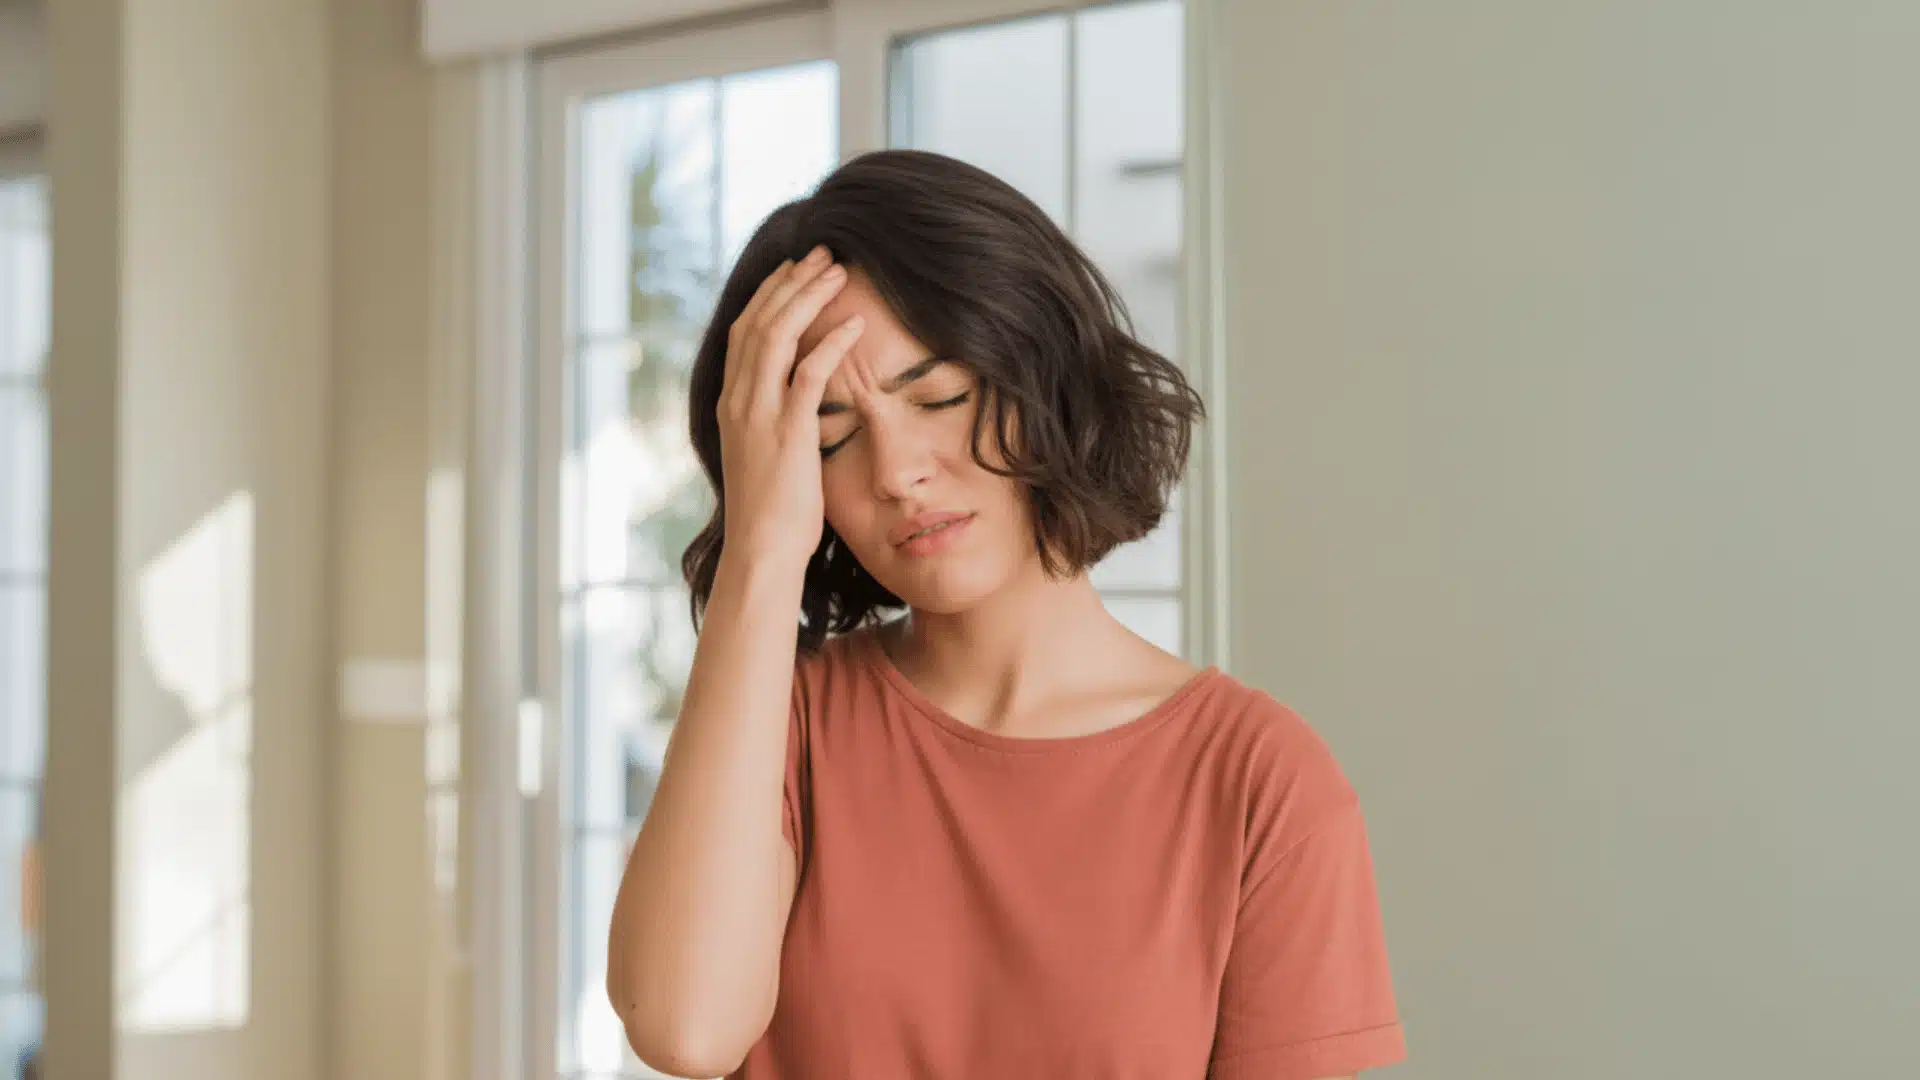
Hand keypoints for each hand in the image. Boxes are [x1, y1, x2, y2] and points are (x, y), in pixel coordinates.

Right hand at [716, 245, 865, 569]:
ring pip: (778, 336)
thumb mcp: (765, 457)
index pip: (745, 331)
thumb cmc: (772, 514)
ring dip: (809, 298)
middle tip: (821, 253)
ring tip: (839, 271)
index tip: (796, 269)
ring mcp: (759, 415)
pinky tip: (854, 323)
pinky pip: (808, 374)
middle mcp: (739, 401)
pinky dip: (830, 343)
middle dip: (790, 281)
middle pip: (759, 320)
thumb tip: (796, 403)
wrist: (761, 553)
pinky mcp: (787, 433)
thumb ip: (773, 421)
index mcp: (731, 403)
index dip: (770, 295)